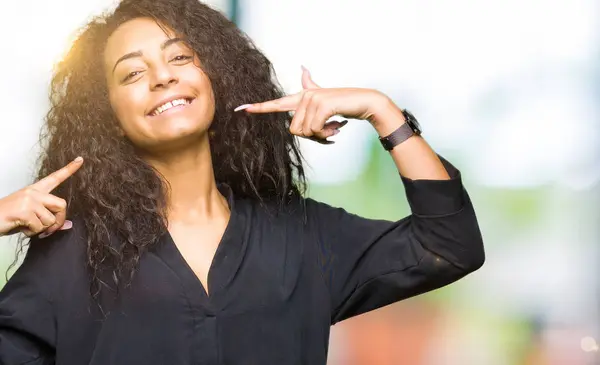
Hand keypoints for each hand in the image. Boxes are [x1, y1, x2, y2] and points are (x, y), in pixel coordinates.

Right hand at [0, 157, 82, 238]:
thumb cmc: (7, 218)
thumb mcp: (30, 217)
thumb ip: (48, 218)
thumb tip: (68, 225)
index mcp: (34, 191)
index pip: (55, 178)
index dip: (69, 169)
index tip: (80, 160)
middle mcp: (33, 193)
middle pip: (62, 204)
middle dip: (58, 221)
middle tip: (49, 230)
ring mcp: (29, 200)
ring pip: (50, 220)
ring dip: (41, 229)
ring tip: (27, 226)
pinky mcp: (24, 210)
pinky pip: (39, 227)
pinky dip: (32, 232)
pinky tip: (21, 228)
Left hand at [234, 67, 395, 141]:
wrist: (365, 102)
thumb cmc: (344, 104)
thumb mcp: (325, 97)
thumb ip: (311, 85)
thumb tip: (303, 67)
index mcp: (302, 97)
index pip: (276, 104)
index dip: (259, 108)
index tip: (240, 109)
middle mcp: (304, 96)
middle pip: (294, 130)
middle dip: (312, 137)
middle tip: (328, 130)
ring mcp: (312, 99)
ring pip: (305, 132)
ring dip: (322, 136)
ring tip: (334, 126)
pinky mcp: (322, 104)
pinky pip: (316, 130)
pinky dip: (327, 134)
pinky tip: (338, 125)